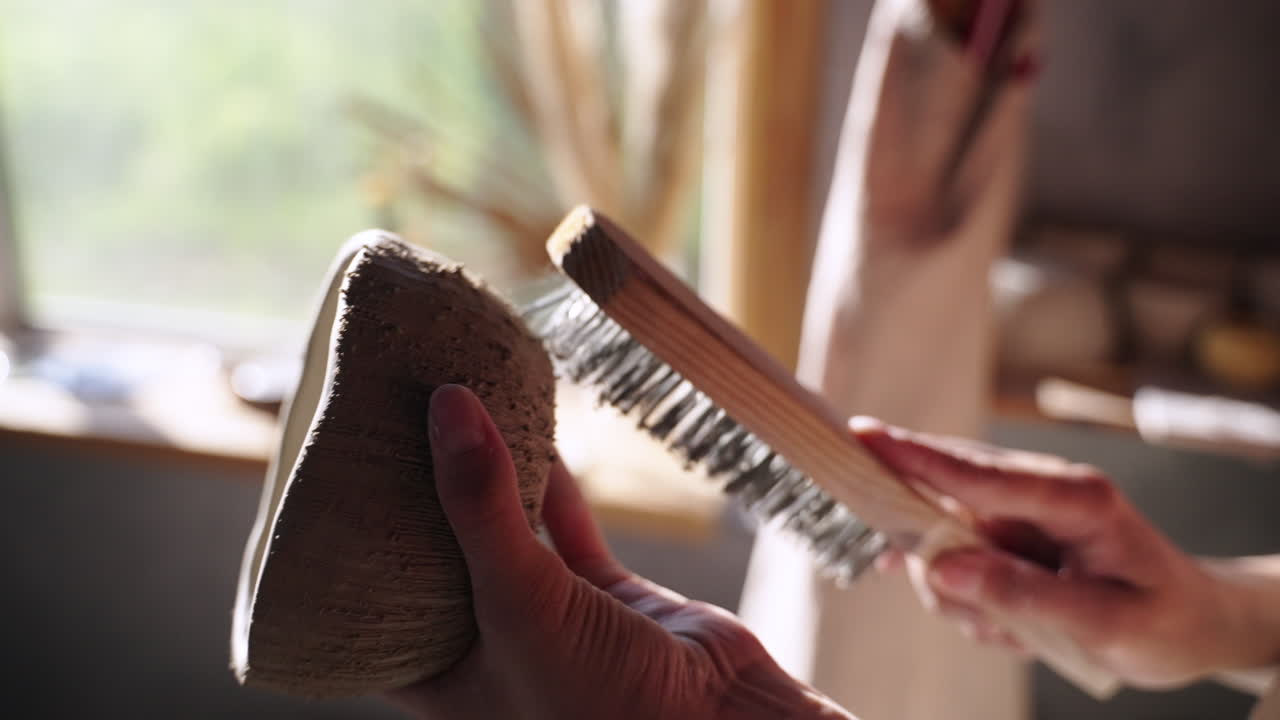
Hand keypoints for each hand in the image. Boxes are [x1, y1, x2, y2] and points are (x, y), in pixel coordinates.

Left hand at [387, 384, 853, 719]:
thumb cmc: (601, 707)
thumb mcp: (518, 605)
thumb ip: (480, 508)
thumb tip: (445, 406)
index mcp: (446, 682)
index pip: (376, 614)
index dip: (353, 557)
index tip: (337, 489)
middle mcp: (490, 649)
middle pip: (441, 560)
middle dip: (424, 499)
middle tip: (392, 429)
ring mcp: (550, 619)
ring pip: (508, 535)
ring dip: (492, 479)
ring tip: (460, 414)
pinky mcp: (604, 595)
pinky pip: (569, 529)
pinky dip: (557, 484)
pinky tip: (537, 431)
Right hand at [851, 417, 1279, 688]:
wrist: (1191, 625)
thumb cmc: (1163, 618)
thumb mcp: (1105, 623)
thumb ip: (1022, 595)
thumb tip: (940, 569)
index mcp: (1073, 496)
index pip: (978, 472)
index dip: (915, 455)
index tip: (862, 436)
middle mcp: (1036, 493)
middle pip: (944, 493)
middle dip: (925, 544)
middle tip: (930, 579)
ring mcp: (1015, 515)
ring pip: (940, 542)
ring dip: (957, 595)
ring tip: (1014, 630)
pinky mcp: (1003, 538)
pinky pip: (953, 566)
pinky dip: (965, 600)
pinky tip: (1002, 623)